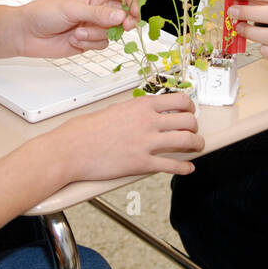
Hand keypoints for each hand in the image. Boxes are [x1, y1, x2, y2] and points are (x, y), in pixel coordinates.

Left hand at [15, 0, 139, 57]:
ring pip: (113, 32)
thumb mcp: (72, 9)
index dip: (132, 2)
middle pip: (125, 13)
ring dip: (96, 34)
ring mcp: (96, 24)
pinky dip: (89, 43)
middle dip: (121, 22)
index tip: (133, 13)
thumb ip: (98, 13)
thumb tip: (120, 16)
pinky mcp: (91, 39)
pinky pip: (103, 44)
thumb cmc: (44, 13)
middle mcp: (99, 6)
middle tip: (122, 26)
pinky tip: (75, 39)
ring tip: (77, 32)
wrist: (28, 33)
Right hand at [40, 92, 203, 182]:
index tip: (189, 112)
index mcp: (141, 105)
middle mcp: (148, 122)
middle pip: (188, 120)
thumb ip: (132, 111)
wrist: (71, 150)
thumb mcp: (113, 110)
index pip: (179, 100)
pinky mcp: (142, 163)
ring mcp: (146, 143)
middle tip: (193, 131)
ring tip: (197, 147)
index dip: (189, 107)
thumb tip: (141, 113)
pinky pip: (172, 166)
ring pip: (187, 141)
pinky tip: (188, 168)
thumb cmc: (84, 131)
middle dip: (195, 126)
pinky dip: (185, 168)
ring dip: (196, 145)